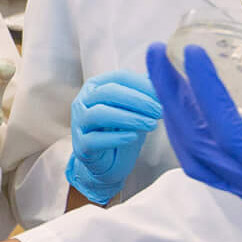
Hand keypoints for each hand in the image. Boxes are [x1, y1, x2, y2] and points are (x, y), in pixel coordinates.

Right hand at [65, 69, 161, 203]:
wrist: (108, 163)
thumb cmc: (122, 130)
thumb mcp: (134, 109)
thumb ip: (144, 93)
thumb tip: (163, 78)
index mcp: (96, 86)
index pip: (119, 77)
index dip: (142, 85)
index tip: (162, 95)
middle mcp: (83, 101)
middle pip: (108, 93)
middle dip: (138, 101)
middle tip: (160, 111)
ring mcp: (79, 123)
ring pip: (99, 114)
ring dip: (129, 118)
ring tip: (152, 125)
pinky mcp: (80, 146)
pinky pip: (95, 139)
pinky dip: (116, 137)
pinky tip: (134, 137)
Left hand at [148, 43, 241, 241]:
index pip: (229, 134)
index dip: (206, 94)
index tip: (192, 53)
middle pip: (200, 147)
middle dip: (174, 99)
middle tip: (157, 53)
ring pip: (203, 161)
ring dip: (179, 118)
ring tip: (168, 74)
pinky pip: (217, 168)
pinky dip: (197, 137)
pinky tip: (197, 109)